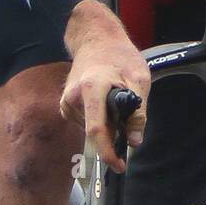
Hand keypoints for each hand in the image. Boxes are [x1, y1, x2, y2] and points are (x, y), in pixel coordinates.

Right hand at [61, 2, 150, 173]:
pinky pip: (86, 123)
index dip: (108, 152)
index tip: (119, 166)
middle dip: (113, 136)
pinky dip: (99, 120)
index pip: (96, 130)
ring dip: (108, 125)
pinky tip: (105, 102)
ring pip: (91, 128)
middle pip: (95, 131)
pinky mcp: (66, 105)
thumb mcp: (140, 79)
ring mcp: (67, 101)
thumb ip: (138, 112)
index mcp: (92, 88)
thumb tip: (135, 142)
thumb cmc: (119, 55)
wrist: (96, 38)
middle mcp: (74, 97)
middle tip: (129, 121)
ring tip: (116, 99)